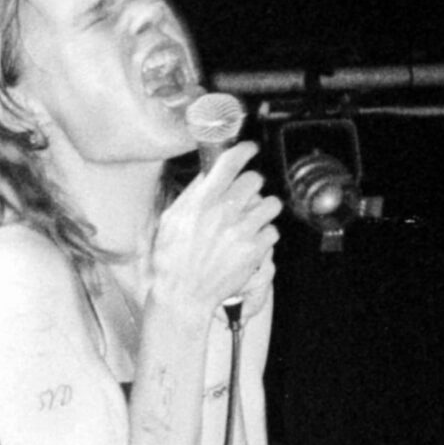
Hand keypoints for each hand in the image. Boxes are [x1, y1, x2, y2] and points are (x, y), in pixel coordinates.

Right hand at [150, 140, 280, 325]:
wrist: (183, 294)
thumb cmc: (172, 260)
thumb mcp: (170, 220)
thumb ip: (191, 196)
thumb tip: (208, 176)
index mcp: (201, 202)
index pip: (230, 162)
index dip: (244, 150)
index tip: (249, 149)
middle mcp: (224, 212)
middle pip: (255, 180)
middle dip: (251, 186)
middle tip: (243, 197)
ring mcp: (242, 231)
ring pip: (271, 204)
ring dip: (262, 209)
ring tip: (250, 220)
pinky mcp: (255, 249)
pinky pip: (273, 230)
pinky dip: (264, 235)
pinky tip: (249, 242)